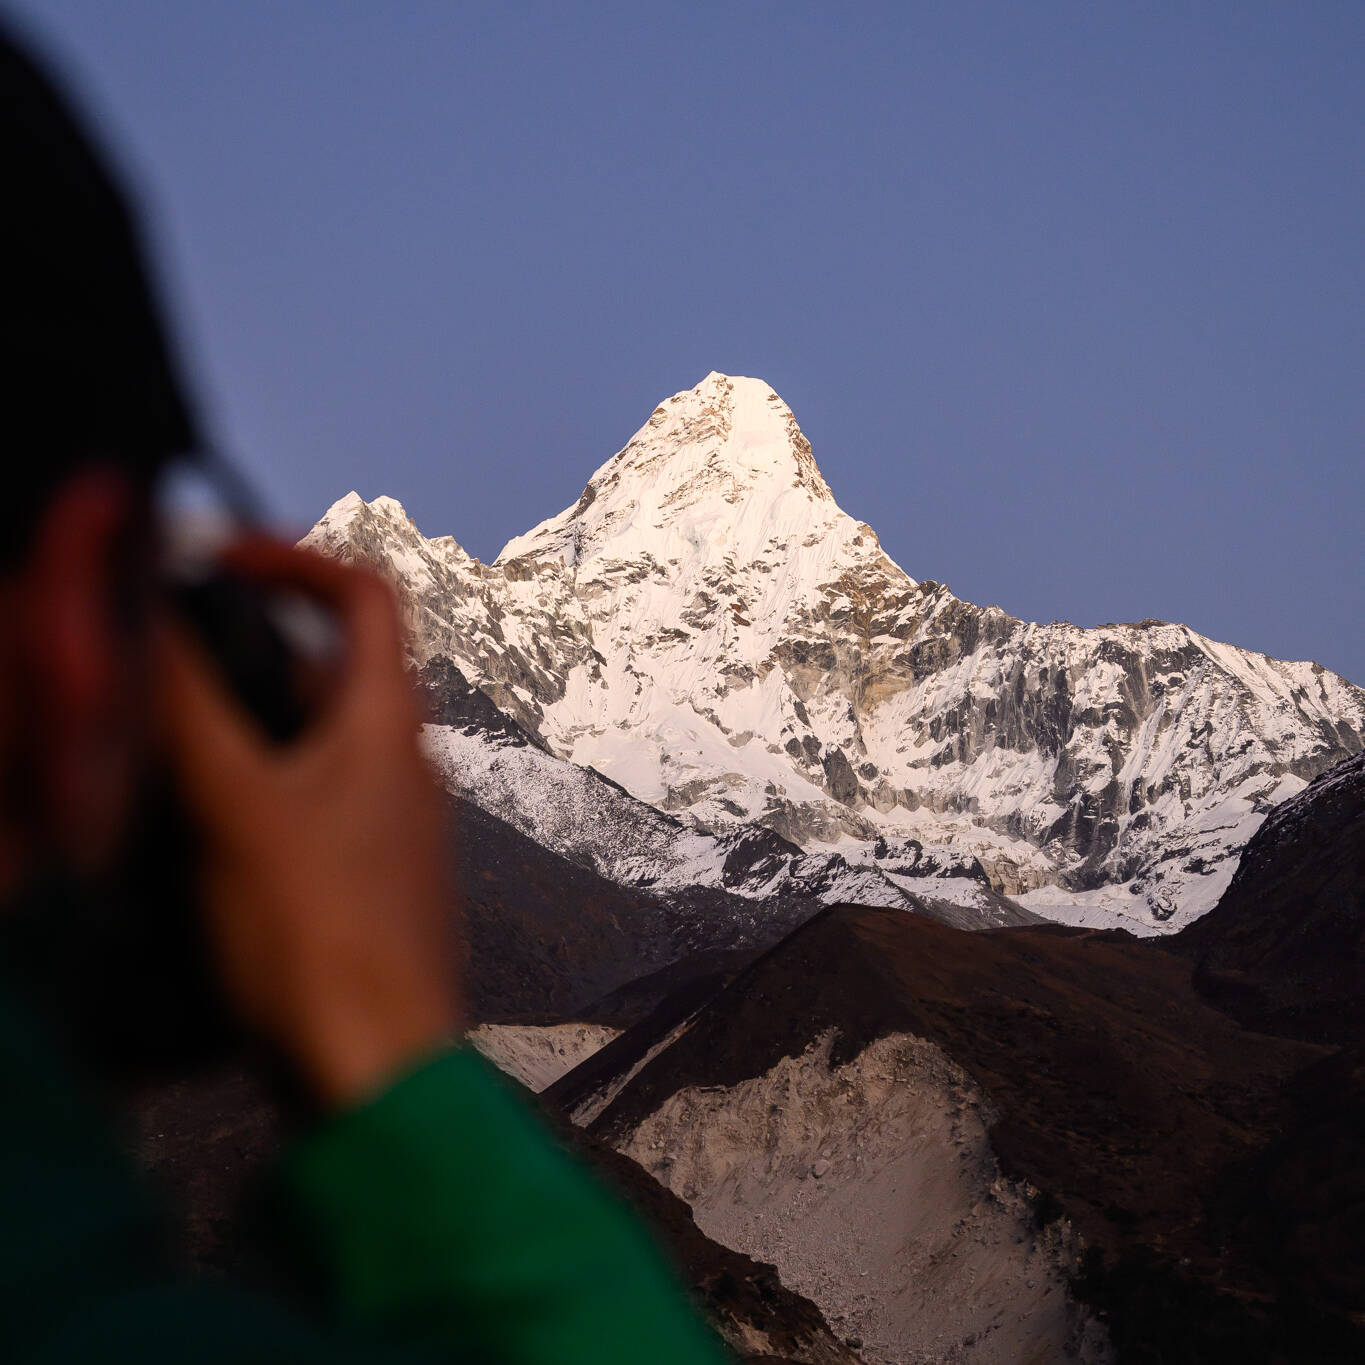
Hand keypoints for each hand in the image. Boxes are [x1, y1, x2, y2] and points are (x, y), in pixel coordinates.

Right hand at [156, 537, 461, 1107]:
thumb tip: (154, 611)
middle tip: (157, 672)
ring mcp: (386, 822)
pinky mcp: (362, 877)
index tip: (216, 558)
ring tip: (152, 754)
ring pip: (302, 741)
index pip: (366, 594)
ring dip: (234, 731)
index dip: (294, 557)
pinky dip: (247, 794)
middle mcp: (399, 761)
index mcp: (388, 723)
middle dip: (239, 658)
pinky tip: (184, 830)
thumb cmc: (320, 937)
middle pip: (322, 669)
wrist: (376, 1072)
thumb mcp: (239, 808)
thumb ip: (193, 708)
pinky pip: (301, 805)